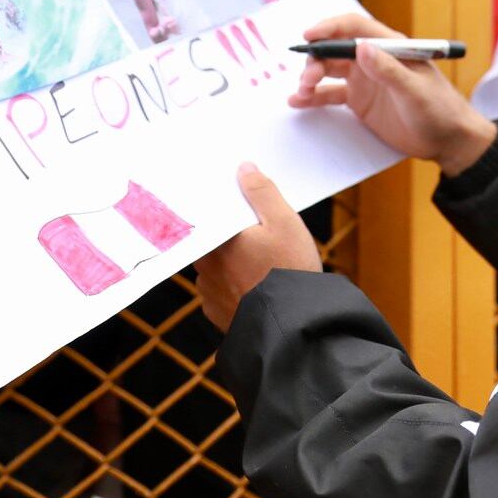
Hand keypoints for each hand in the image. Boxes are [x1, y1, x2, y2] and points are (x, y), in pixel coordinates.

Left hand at [195, 164, 322, 330]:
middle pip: (212, 241)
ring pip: (215, 267)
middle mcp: (204, 267)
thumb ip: (262, 193)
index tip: (235, 202)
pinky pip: (221, 292)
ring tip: (259, 261)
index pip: (209, 215)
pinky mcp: (218, 316)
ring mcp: (208, 294)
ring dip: (229, 263)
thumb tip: (244, 169)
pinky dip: (234, 286)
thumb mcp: (284, 222)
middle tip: (254, 229)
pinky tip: (255, 285)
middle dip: (230, 235)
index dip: (223, 207)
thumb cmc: (290, 270)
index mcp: (215, 241)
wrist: (294, 329)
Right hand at [290, 14, 497, 175]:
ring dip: (311, 77)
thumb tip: (361, 47)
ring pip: (329, 70)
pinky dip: (314, 96)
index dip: (330, 28)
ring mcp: (366, 79)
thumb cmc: (439, 110)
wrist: (447, 141)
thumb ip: (388, 70)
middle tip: (307, 78)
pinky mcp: (360, 100)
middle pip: (336, 49)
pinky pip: (331, 93)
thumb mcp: (414, 91)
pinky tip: (299, 102)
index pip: (354, 27)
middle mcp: (375, 59)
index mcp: (391, 47)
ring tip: (301, 92)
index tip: (309, 36)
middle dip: (316, 59)